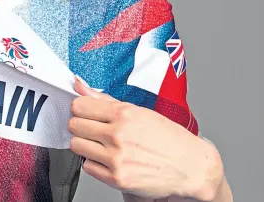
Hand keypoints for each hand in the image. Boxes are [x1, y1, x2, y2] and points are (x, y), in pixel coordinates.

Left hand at [69, 77, 222, 200]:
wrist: (190, 166)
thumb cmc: (167, 137)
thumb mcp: (138, 110)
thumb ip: (104, 99)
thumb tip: (79, 85)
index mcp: (123, 113)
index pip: (79, 106)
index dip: (79, 108)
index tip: (84, 111)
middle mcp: (118, 135)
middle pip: (74, 125)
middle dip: (79, 125)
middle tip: (91, 127)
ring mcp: (117, 158)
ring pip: (77, 146)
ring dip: (84, 144)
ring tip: (99, 143)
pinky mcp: (117, 179)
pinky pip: (88, 167)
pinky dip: (94, 162)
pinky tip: (107, 158)